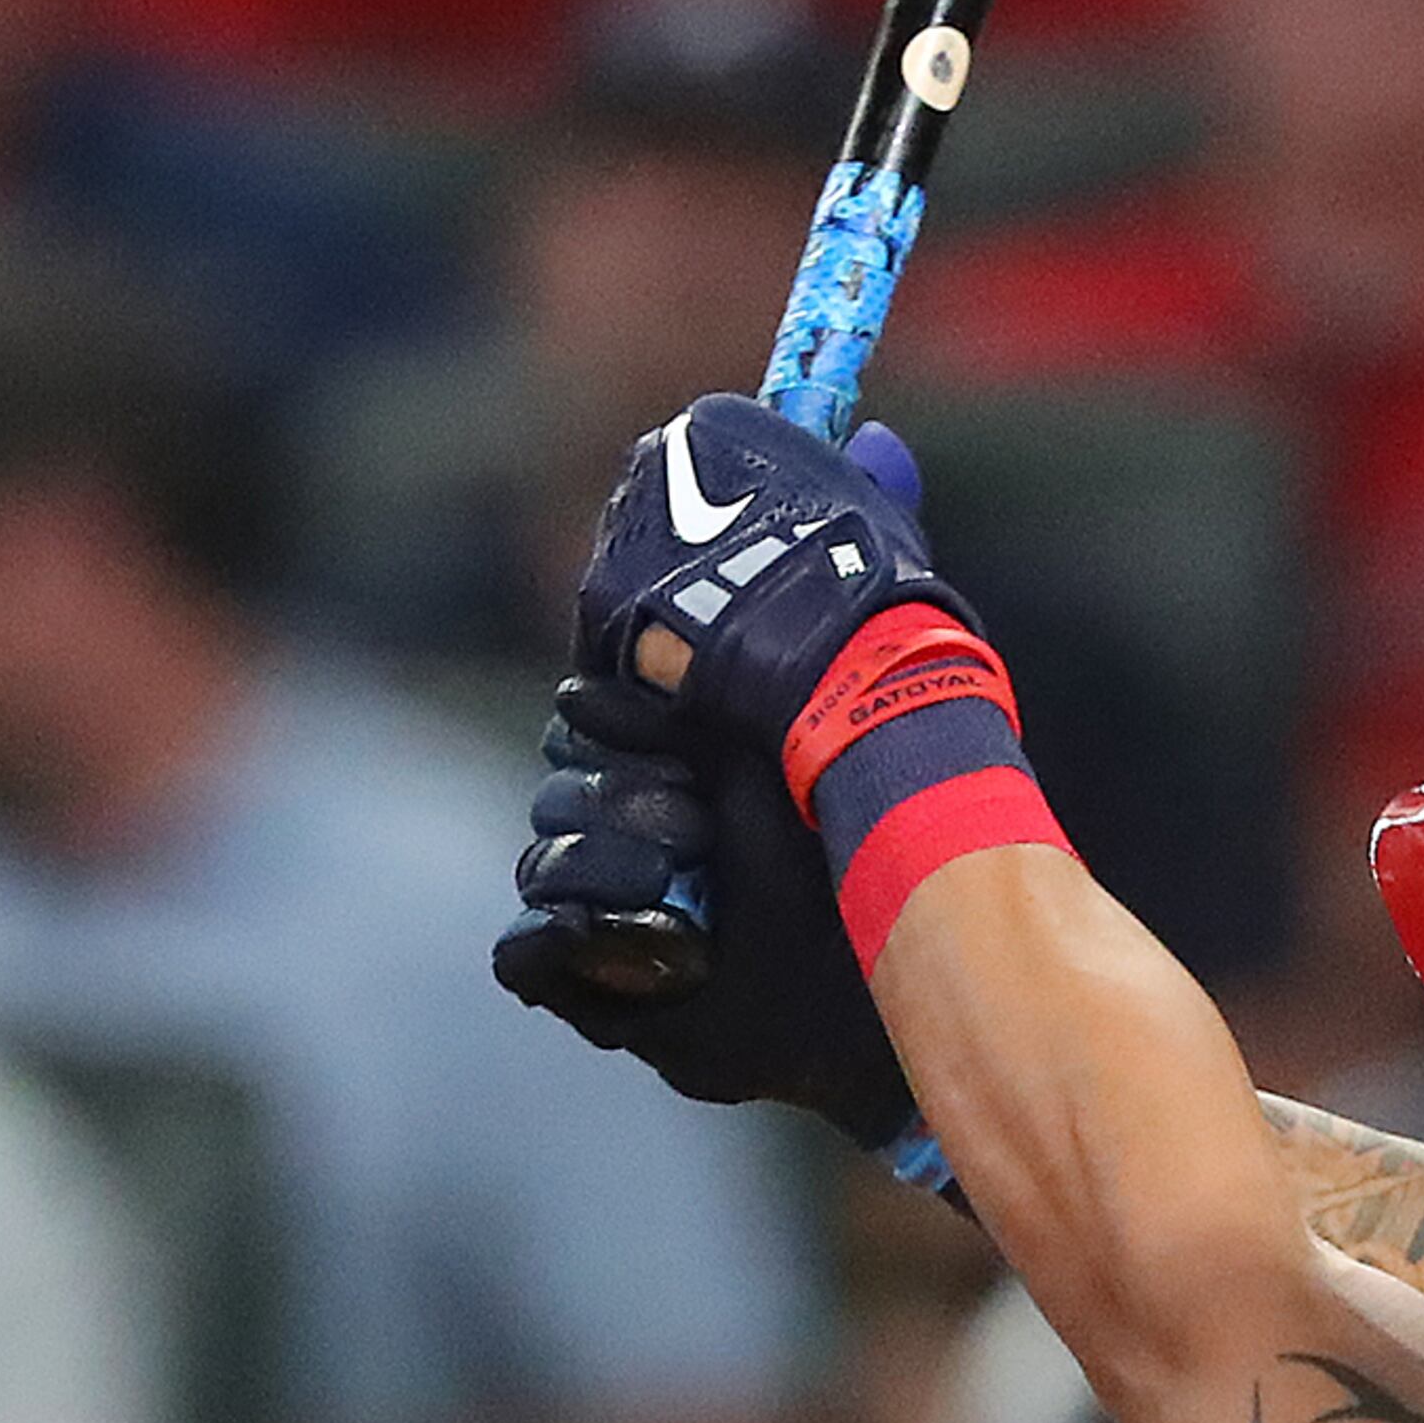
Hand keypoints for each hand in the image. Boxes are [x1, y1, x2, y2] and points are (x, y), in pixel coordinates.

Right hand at [495, 399, 959, 1142]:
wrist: (896, 949)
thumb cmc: (882, 811)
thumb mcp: (868, 656)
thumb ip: (863, 539)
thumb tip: (876, 438)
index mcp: (667, 739)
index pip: (597, 696)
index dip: (624, 695)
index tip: (674, 700)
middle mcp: (626, 815)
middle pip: (564, 768)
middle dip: (619, 773)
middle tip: (694, 792)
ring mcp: (602, 899)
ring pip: (547, 849)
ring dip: (615, 851)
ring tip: (692, 859)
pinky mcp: (586, 985)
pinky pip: (527, 953)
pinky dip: (579, 940)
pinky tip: (663, 931)